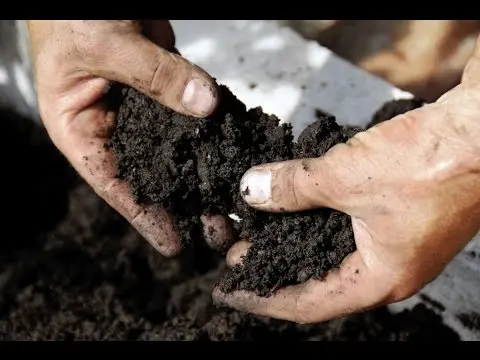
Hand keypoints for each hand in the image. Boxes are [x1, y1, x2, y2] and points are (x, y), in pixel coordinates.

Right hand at [27, 20, 228, 256]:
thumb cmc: (72, 13)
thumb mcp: (104, 46)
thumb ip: (154, 76)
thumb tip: (206, 105)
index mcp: (81, 127)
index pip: (114, 184)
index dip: (145, 217)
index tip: (175, 245)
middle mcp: (112, 124)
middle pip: (151, 173)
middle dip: (184, 202)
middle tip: (219, 229)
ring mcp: (142, 106)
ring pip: (176, 147)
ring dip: (204, 172)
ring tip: (232, 200)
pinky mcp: (166, 84)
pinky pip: (193, 111)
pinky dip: (213, 130)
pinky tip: (234, 150)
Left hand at [213, 37, 479, 322]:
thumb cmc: (432, 163)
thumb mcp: (346, 176)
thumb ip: (293, 187)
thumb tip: (251, 190)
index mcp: (380, 279)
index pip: (306, 304)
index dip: (263, 298)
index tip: (231, 290)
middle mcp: (389, 269)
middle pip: (317, 279)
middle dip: (275, 267)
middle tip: (239, 255)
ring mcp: (397, 242)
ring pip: (331, 251)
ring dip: (294, 240)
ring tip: (259, 230)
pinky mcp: (400, 215)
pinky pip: (347, 226)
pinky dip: (317, 218)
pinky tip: (297, 204)